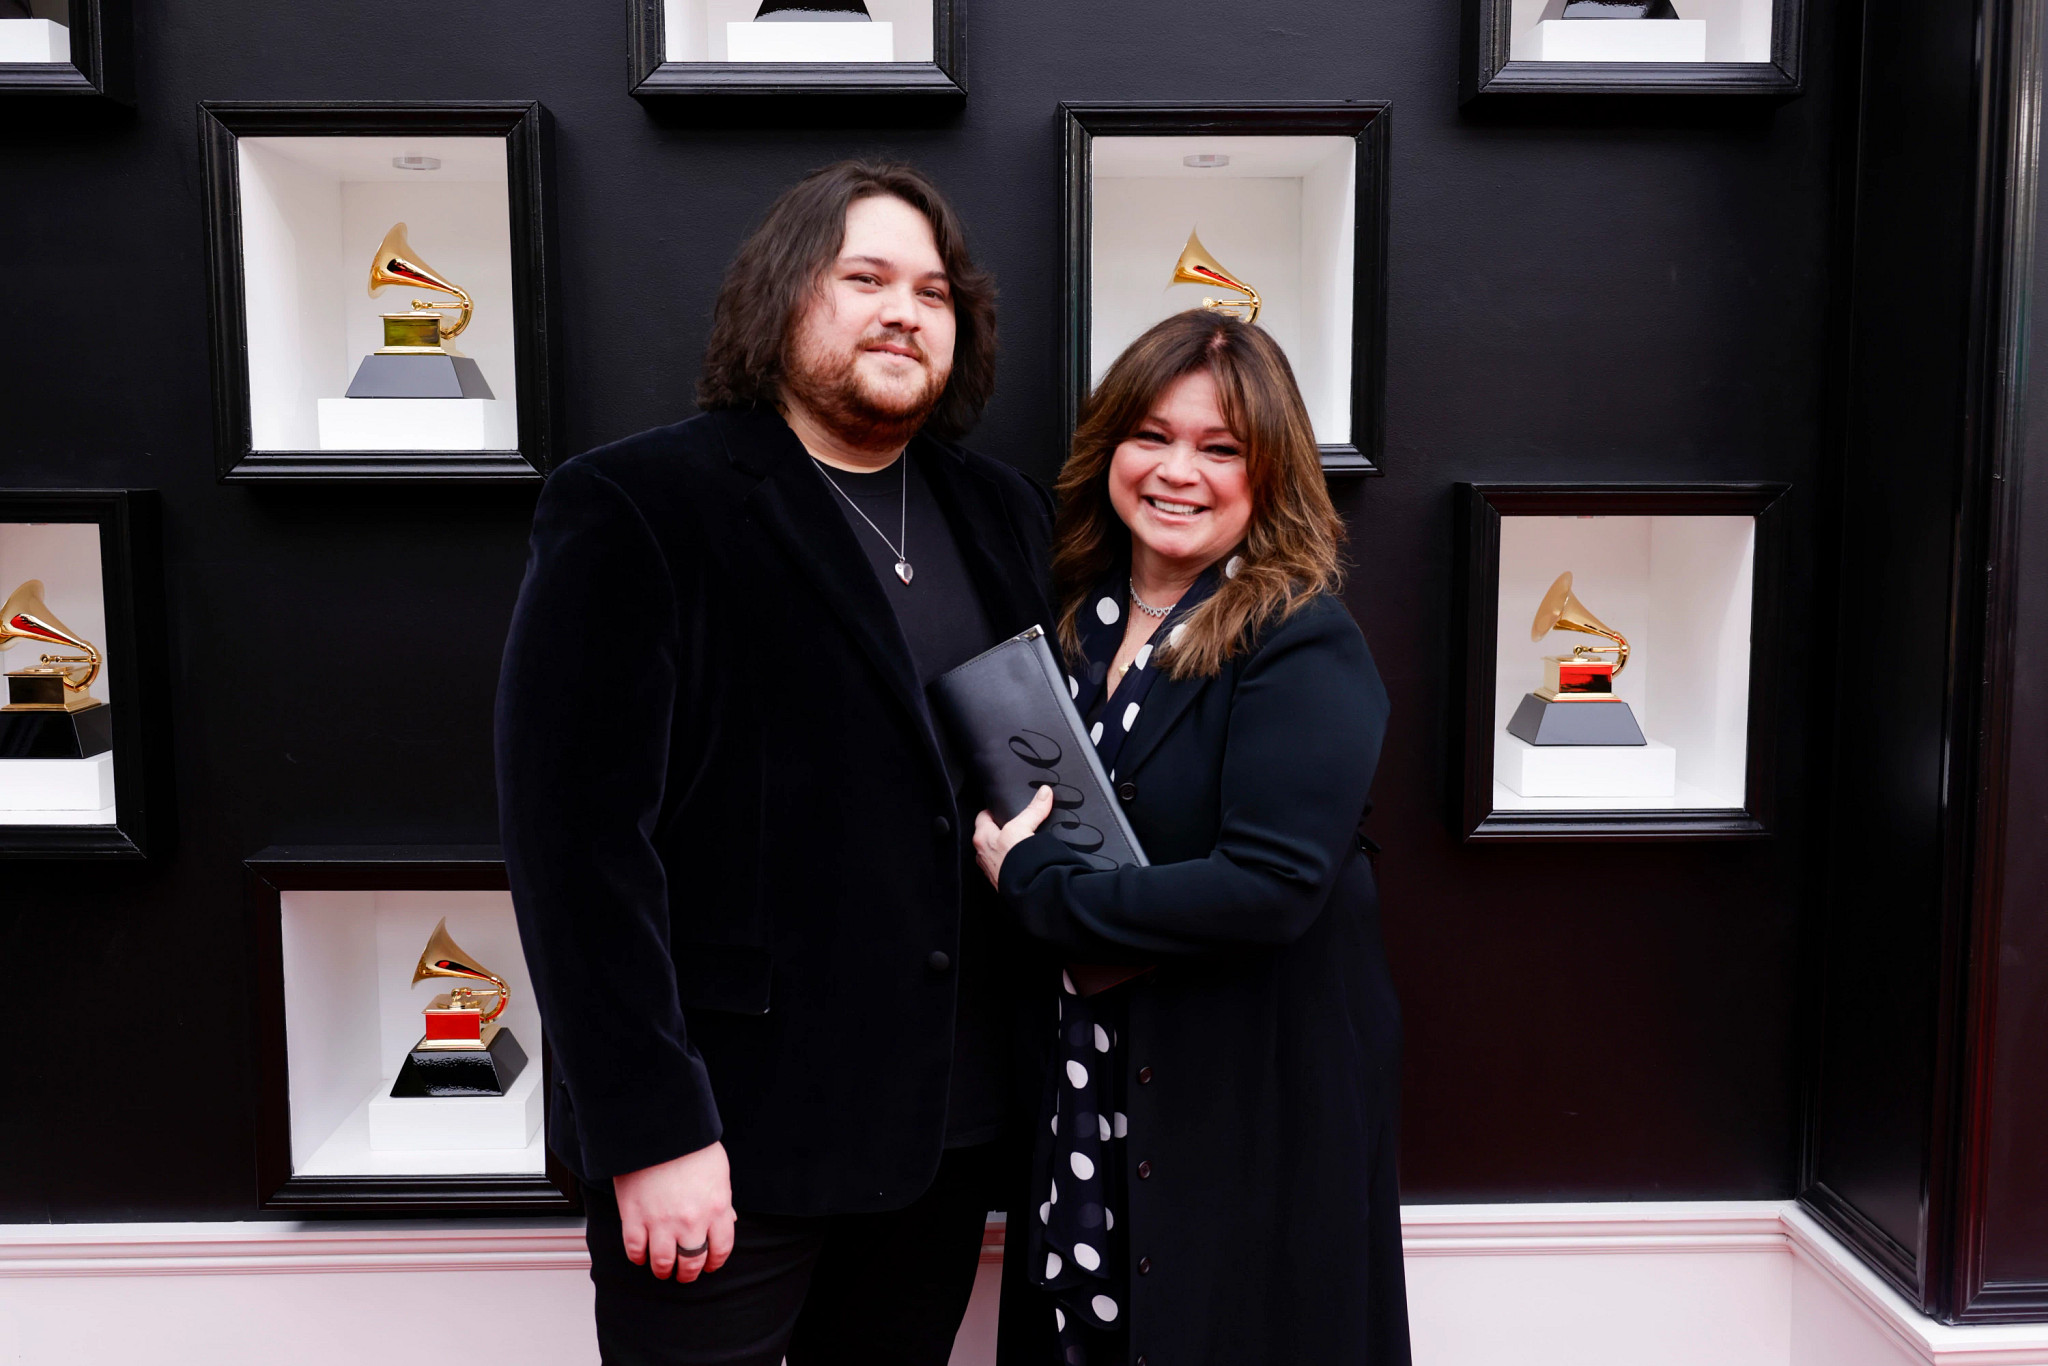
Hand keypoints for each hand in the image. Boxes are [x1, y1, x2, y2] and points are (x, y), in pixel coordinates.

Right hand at [613, 1141, 736, 1281]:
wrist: (659, 1128)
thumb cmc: (691, 1145)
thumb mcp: (719, 1172)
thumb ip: (723, 1200)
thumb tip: (727, 1220)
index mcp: (716, 1209)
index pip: (720, 1250)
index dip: (715, 1262)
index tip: (710, 1266)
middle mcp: (691, 1222)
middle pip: (692, 1262)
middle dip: (689, 1273)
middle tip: (684, 1274)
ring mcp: (661, 1222)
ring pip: (662, 1263)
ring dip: (663, 1271)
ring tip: (662, 1270)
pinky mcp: (634, 1218)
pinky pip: (635, 1250)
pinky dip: (638, 1258)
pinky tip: (641, 1255)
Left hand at [973, 783, 1055, 887]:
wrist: (1024, 890)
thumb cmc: (1014, 860)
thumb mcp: (1023, 828)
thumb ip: (1033, 810)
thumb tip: (1044, 792)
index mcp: (981, 838)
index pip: (983, 817)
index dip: (993, 810)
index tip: (1002, 807)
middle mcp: (982, 854)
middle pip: (989, 835)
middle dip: (1000, 829)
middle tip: (1014, 823)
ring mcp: (991, 869)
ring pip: (996, 852)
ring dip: (1005, 848)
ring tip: (1020, 843)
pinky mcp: (1002, 881)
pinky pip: (1005, 866)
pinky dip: (1012, 863)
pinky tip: (1024, 861)